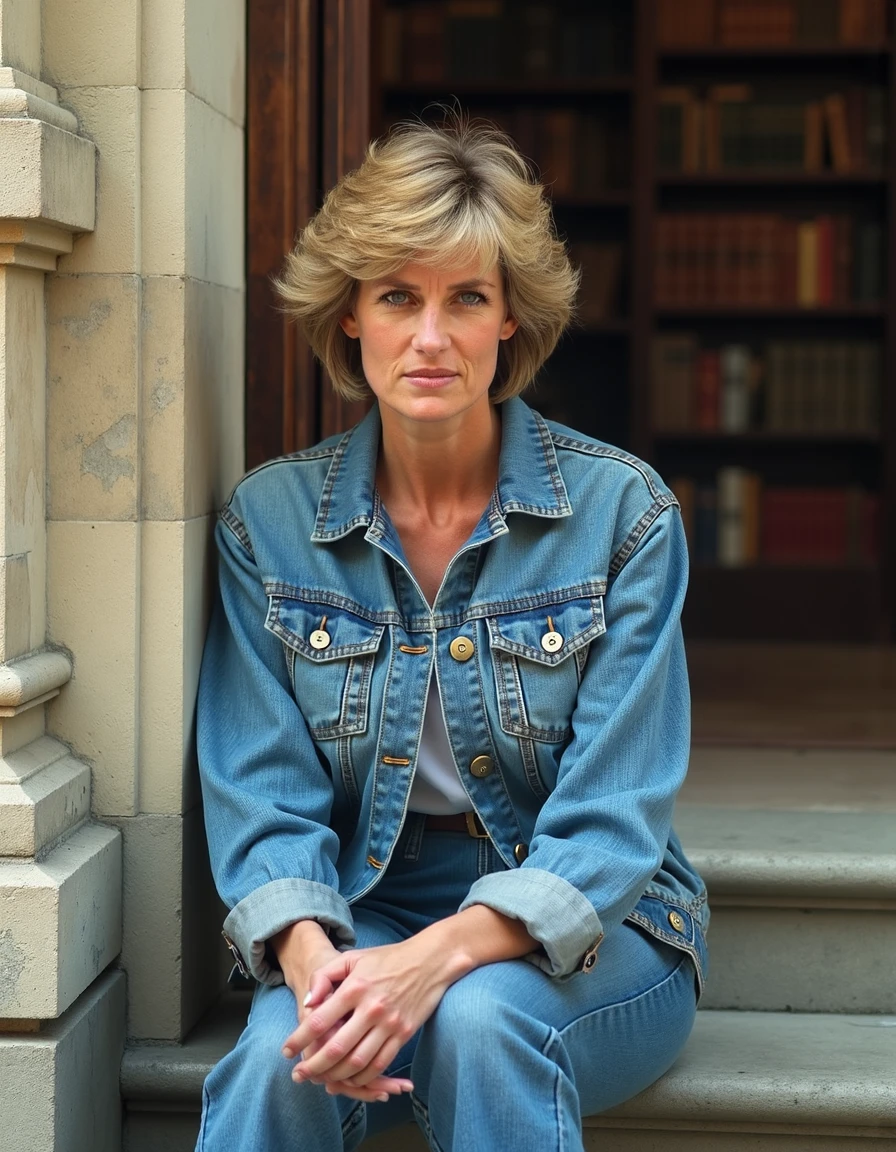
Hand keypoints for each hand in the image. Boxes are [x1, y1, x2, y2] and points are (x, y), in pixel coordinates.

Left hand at [273, 920, 412, 1102]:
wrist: (430, 960)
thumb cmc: (387, 958)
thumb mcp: (353, 958)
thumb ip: (325, 976)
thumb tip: (308, 1002)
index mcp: (355, 987)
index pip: (319, 1020)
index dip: (299, 1040)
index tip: (286, 1051)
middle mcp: (371, 1008)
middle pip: (336, 1049)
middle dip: (313, 1067)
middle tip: (298, 1076)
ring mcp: (389, 1024)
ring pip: (357, 1062)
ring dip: (335, 1076)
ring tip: (321, 1080)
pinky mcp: (404, 1034)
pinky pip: (380, 1064)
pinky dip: (362, 1077)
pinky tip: (350, 1078)